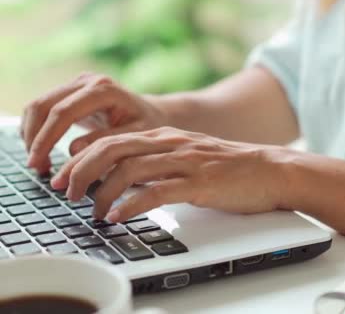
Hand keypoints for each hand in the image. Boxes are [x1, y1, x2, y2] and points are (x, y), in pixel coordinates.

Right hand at [21, 72, 167, 172]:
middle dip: (34, 138)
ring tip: (40, 164)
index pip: (63, 112)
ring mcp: (77, 84)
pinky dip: (37, 131)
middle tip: (36, 167)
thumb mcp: (135, 138)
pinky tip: (44, 152)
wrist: (155, 114)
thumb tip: (73, 150)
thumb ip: (107, 142)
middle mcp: (88, 81)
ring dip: (32, 135)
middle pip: (44, 106)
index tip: (38, 162)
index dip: (46, 138)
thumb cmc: (149, 127)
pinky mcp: (71, 92)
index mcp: (104, 90)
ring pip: (38, 106)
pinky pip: (43, 109)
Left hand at [50, 127, 287, 221]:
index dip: (83, 157)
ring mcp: (186, 162)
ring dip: (103, 192)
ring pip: (130, 169)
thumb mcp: (189, 157)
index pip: (112, 139)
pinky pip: (157, 191)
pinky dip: (132, 204)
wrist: (271, 170)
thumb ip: (158, 162)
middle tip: (67, 192)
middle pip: (112, 149)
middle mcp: (172, 144)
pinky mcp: (200, 182)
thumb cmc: (231, 169)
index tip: (67, 176)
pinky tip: (120, 216)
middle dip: (82, 171)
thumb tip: (124, 181)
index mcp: (166, 136)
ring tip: (93, 212)